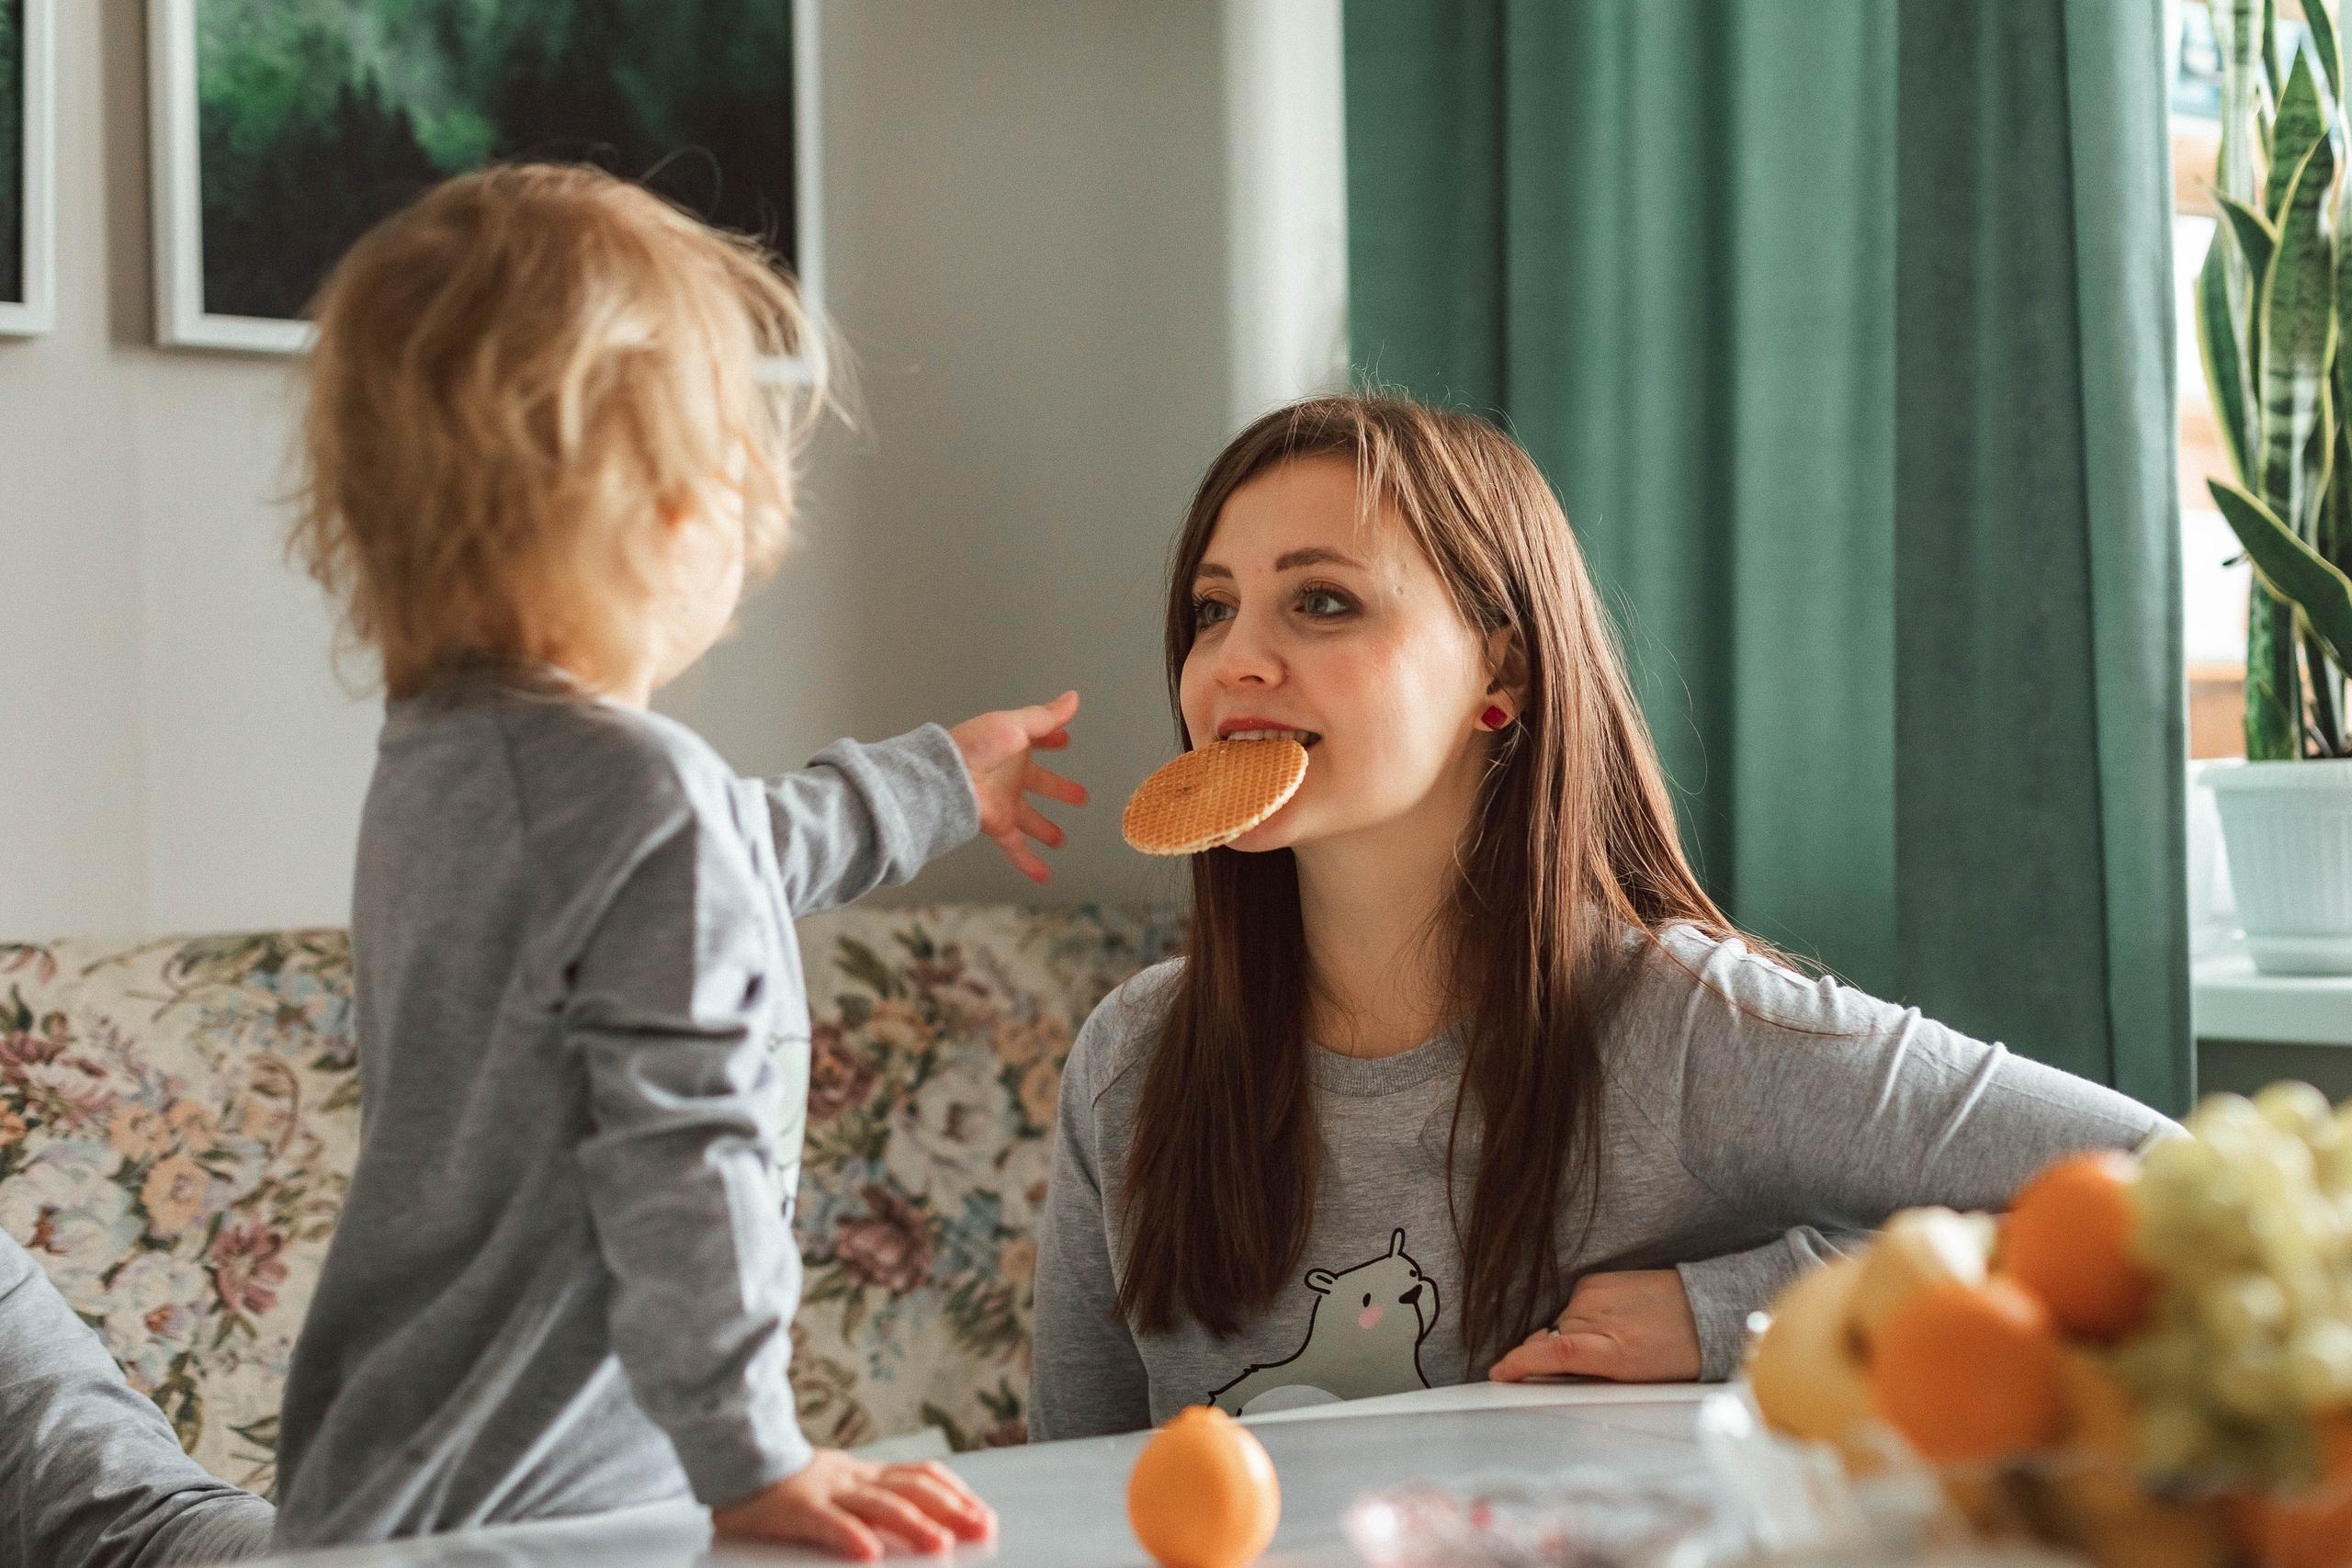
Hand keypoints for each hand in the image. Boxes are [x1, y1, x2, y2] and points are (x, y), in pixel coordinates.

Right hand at [710, 1450, 996, 1559]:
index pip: (919, 1476)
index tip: (983, 1513)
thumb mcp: (833, 1485)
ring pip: (877, 1505)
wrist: (730, 1454)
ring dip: (912, 1525)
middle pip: (910, 1489)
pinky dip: (849, 1536)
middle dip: (950, 1510)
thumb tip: (914, 1520)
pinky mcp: (794, 1508)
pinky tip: (868, 1553)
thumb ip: (867, 1499)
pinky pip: (826, 1522)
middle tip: (981, 1529)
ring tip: (940, 1545)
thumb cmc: (781, 1483)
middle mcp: (851, 1477)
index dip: (954, 1493)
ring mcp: (824, 1490)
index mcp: (861, 1473)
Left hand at [949, 691, 1088, 883]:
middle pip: (1041, 784)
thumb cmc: (978, 746)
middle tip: (1080, 797)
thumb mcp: (1016, 724)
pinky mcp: (997, 824)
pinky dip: (1029, 862)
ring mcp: (1004, 801)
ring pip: (1030, 819)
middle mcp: (1009, 775)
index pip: (1037, 741)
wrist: (948, 776)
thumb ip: (1046, 717)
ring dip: (1045, 829)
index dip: (1052, 740)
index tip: (1065, 741)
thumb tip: (1072, 699)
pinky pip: (1016, 847)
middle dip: (1060, 789)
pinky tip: (1044, 874)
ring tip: (1060, 840)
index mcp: (1014, 747)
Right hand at [1486, 1269, 1700, 1383]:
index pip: (1552, 1353)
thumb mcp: (1637, 1379)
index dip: (1519, 1363)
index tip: (1499, 1373)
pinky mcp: (1599, 1278)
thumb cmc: (1680, 1353)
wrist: (1707, 1310)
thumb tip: (1546, 1371)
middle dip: (1549, 1356)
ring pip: (1560, 1323)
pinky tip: (1609, 1324)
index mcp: (1615, 1349)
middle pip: (1550, 1340)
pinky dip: (1580, 1318)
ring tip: (1608, 1343)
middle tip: (1577, 1368)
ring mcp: (1598, 1292)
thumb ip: (1589, 1375)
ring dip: (1568, 1336)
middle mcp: (1600, 1315)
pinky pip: (1574, 1305)